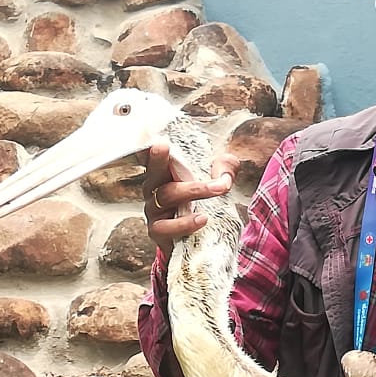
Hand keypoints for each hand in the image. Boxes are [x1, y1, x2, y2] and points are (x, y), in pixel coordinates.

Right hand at [142, 143, 238, 258]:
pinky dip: (185, 223)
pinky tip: (202, 219)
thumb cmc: (203, 205)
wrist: (199, 242)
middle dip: (158, 159)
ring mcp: (154, 211)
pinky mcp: (158, 233)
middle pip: (154, 172)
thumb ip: (225, 170)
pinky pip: (166, 227)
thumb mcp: (220, 182)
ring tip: (217, 190)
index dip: (150, 147)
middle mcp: (155, 190)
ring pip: (166, 196)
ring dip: (193, 190)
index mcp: (166, 175)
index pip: (156, 157)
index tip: (150, 134)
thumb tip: (225, 173)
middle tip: (162, 145)